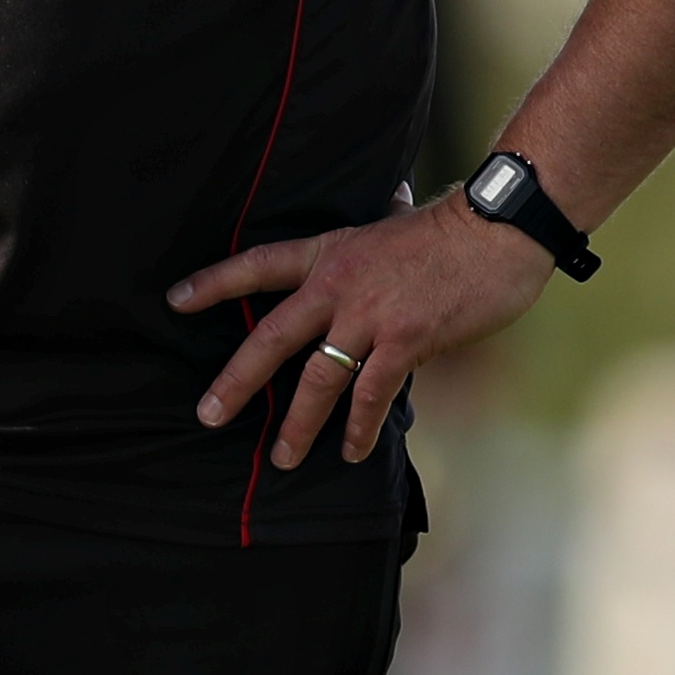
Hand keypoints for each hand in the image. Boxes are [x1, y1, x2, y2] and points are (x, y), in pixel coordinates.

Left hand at [170, 197, 558, 466]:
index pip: (260, 264)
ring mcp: (370, 315)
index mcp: (331, 252)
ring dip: (298, 424)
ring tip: (283, 456)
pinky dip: (358, 428)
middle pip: (271, 338)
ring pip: (318, 380)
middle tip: (208, 416)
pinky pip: (370, 395)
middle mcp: (339, 285)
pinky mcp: (405, 341)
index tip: (176, 299)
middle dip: (236, 382)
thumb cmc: (452, 232)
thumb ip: (374, 242)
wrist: (498, 230)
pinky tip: (350, 452)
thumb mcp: (394, 225)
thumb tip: (383, 217)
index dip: (216, 282)